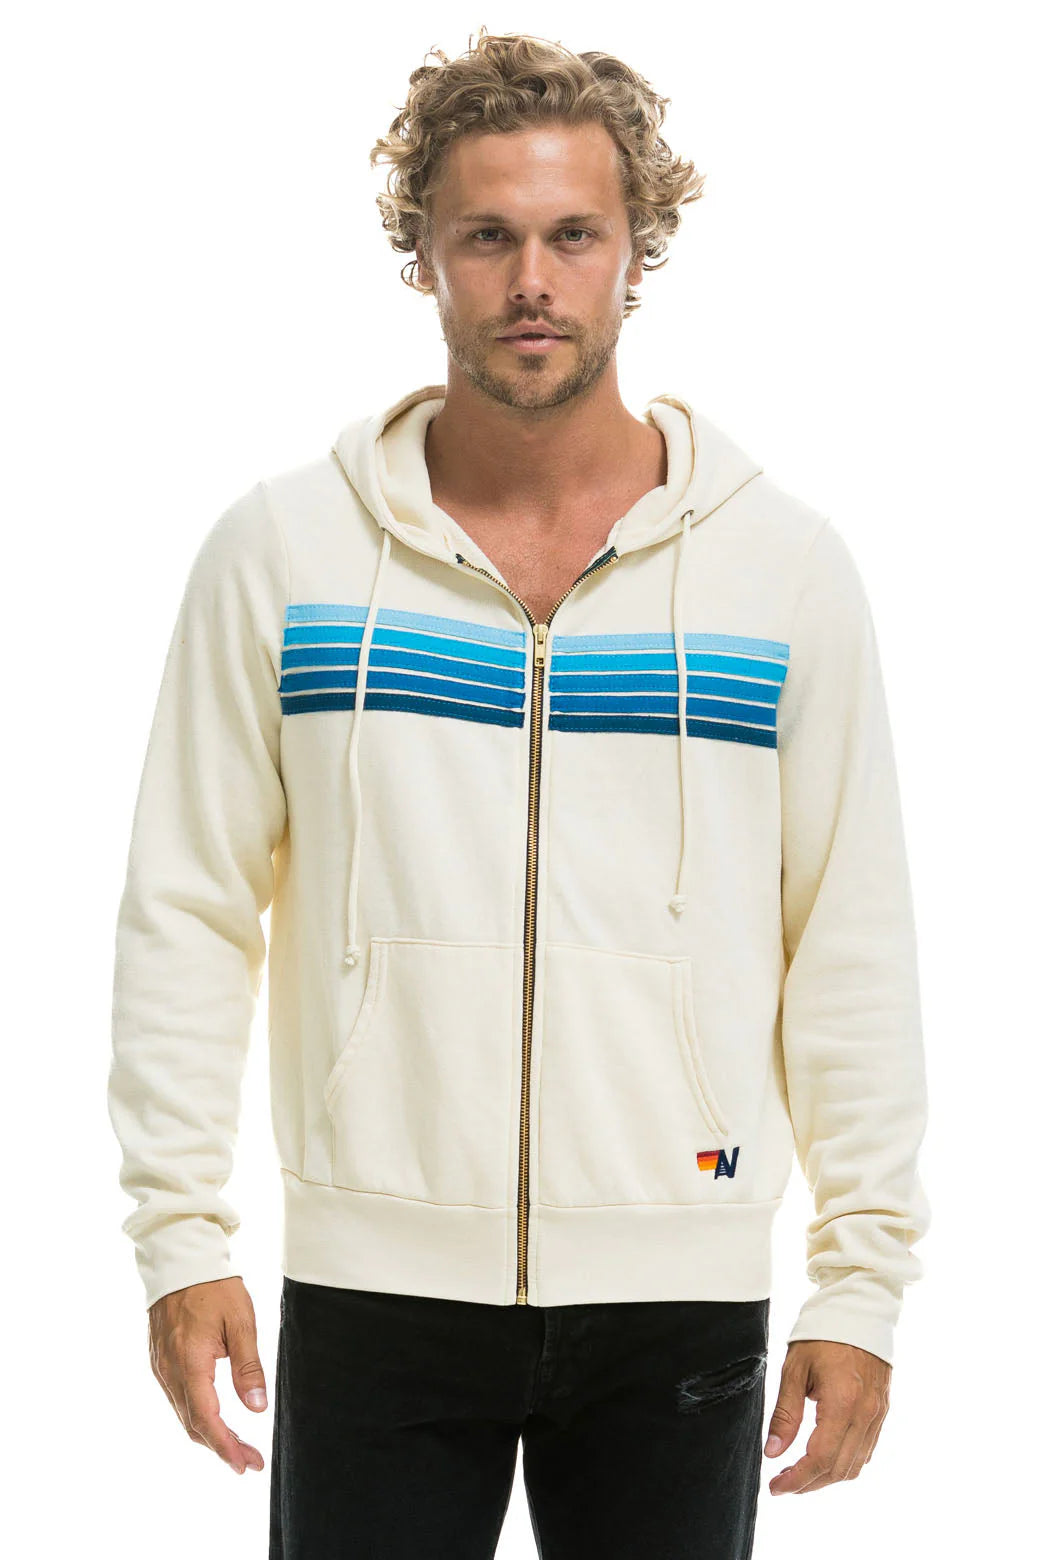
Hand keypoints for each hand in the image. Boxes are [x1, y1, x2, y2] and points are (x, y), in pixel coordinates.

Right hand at [147, 1276, 267, 1474]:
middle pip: (193, 1424)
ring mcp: (161, 1367)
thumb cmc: (214, 1287)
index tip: (246, 1464)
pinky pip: (177, 1399)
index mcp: (190, 1362)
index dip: (226, 1446)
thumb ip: (247, 1366)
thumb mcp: (240, 1322)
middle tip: (250, 1460)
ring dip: (209, 1434)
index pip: (206, 1419)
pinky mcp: (160, 1361)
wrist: (180, 1261)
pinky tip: (215, 1418)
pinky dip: (196, 1415)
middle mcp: (170, 1371)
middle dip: (222, 1447)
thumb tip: (257, 1407)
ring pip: (183, 1414)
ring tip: (238, 1445)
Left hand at [763, 1339, 889, 1494]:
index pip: (819, 1459)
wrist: (859, 1310)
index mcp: (842, 1403)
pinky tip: (824, 1458)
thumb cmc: (822, 1334)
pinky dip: (845, 1463)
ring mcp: (877, 1415)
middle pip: (838, 1469)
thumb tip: (773, 1453)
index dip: (796, 1480)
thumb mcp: (795, 1369)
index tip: (775, 1487)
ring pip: (855, 1466)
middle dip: (808, 1484)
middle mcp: (865, 1415)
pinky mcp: (882, 1412)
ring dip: (827, 1478)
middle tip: (782, 1484)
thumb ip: (785, 1413)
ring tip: (800, 1474)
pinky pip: (865, 1451)